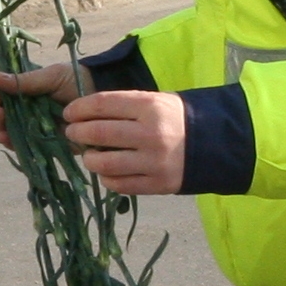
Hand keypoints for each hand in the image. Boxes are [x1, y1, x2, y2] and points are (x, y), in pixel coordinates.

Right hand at [0, 63, 77, 144]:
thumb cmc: (75, 81)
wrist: (100, 94)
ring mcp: (31, 127)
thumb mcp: (49, 76)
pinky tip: (2, 135)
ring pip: (5, 129)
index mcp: (23, 92)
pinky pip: (20, 146)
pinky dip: (9, 141)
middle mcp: (23, 110)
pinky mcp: (41, 144)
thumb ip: (24, 80)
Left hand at [63, 90, 187, 196]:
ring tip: (88, 155)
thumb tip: (85, 114)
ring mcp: (153, 162)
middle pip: (99, 133)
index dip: (79, 108)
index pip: (102, 104)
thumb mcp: (156, 101)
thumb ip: (124, 106)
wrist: (216, 144)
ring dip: (89, 159)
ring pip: (104, 163)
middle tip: (71, 133)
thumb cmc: (177, 119)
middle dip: (77, 133)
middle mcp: (150, 134)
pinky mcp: (157, 185)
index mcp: (150, 106)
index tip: (68, 113)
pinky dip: (106, 178)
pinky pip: (119, 184)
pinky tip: (106, 171)